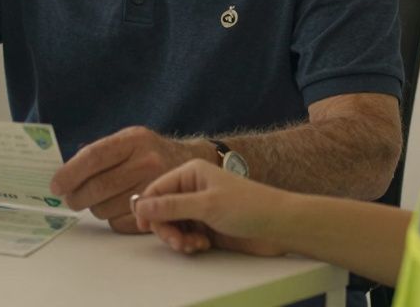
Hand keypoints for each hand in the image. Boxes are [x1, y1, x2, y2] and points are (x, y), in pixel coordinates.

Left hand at [49, 126, 199, 232]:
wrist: (189, 164)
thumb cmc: (149, 152)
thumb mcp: (129, 139)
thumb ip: (99, 151)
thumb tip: (62, 174)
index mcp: (134, 140)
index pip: (94, 156)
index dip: (70, 173)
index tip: (56, 185)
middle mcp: (147, 162)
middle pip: (99, 187)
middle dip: (76, 197)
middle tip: (69, 199)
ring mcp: (154, 187)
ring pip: (106, 208)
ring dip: (94, 208)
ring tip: (97, 200)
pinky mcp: (158, 211)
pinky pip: (120, 223)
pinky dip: (111, 219)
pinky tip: (115, 208)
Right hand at [132, 159, 288, 254]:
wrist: (280, 226)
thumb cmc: (249, 206)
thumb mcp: (206, 205)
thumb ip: (171, 206)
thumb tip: (139, 205)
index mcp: (191, 173)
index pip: (157, 188)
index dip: (148, 208)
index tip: (144, 227)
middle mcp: (193, 189)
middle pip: (162, 210)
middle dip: (166, 228)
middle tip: (177, 242)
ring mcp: (200, 208)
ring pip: (174, 225)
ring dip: (179, 238)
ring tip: (194, 245)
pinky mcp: (208, 226)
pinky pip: (186, 235)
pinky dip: (189, 243)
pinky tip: (202, 245)